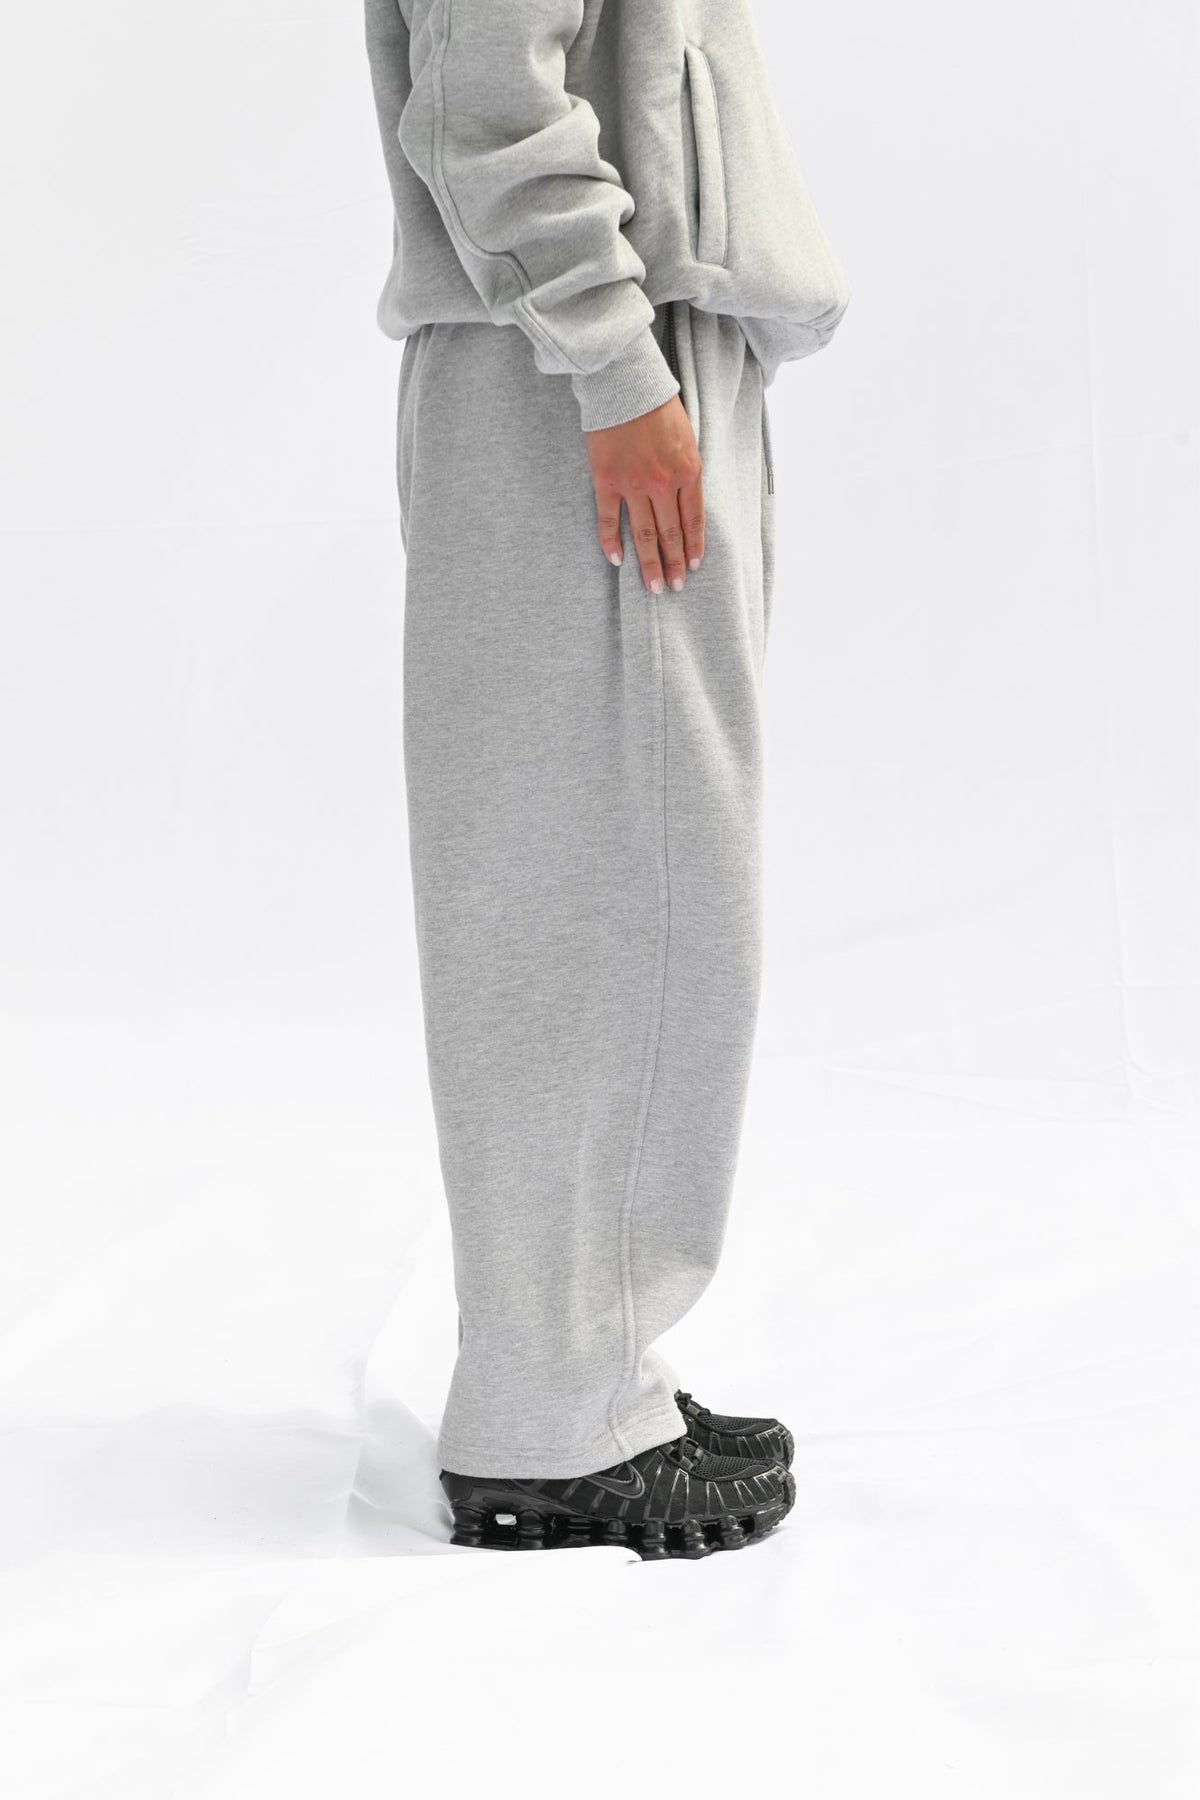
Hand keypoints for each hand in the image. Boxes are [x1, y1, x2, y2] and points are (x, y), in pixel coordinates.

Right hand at [585, 395, 704, 593]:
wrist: (624, 384)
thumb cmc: (659, 405)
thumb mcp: (688, 436)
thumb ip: (688, 470)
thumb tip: (687, 499)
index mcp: (688, 472)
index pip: (694, 521)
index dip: (694, 547)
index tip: (694, 567)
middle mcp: (662, 484)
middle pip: (670, 534)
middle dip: (675, 564)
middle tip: (675, 587)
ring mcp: (633, 485)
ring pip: (643, 534)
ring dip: (650, 563)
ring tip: (654, 587)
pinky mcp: (606, 481)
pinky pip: (609, 519)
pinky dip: (612, 542)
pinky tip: (617, 560)